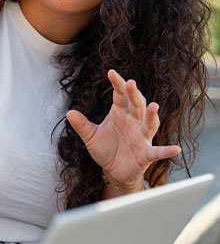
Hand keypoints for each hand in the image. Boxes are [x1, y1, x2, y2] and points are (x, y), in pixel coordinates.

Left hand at [66, 69, 180, 191]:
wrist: (113, 171)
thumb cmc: (105, 149)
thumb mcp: (90, 137)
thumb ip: (82, 125)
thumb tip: (69, 113)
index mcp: (119, 114)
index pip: (120, 96)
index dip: (117, 84)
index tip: (111, 72)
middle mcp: (133, 122)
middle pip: (136, 105)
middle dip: (133, 94)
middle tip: (130, 83)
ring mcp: (141, 137)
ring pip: (149, 123)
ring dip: (151, 115)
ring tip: (154, 106)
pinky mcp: (146, 154)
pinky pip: (157, 152)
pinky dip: (166, 151)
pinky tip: (175, 149)